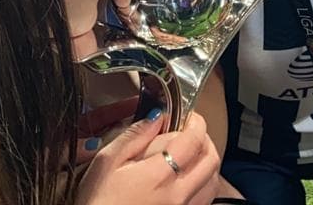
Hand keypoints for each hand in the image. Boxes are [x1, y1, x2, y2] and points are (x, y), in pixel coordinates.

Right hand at [75, 112, 220, 204]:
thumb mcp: (107, 162)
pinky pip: (205, 198)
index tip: (190, 116)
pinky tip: (185, 179)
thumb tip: (156, 116)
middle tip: (191, 131)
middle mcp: (178, 194)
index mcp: (159, 175)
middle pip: (211, 160)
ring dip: (206, 162)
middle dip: (205, 139)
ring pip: (213, 181)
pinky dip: (203, 182)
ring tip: (189, 154)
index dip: (196, 122)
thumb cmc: (98, 201)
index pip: (193, 140)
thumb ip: (134, 136)